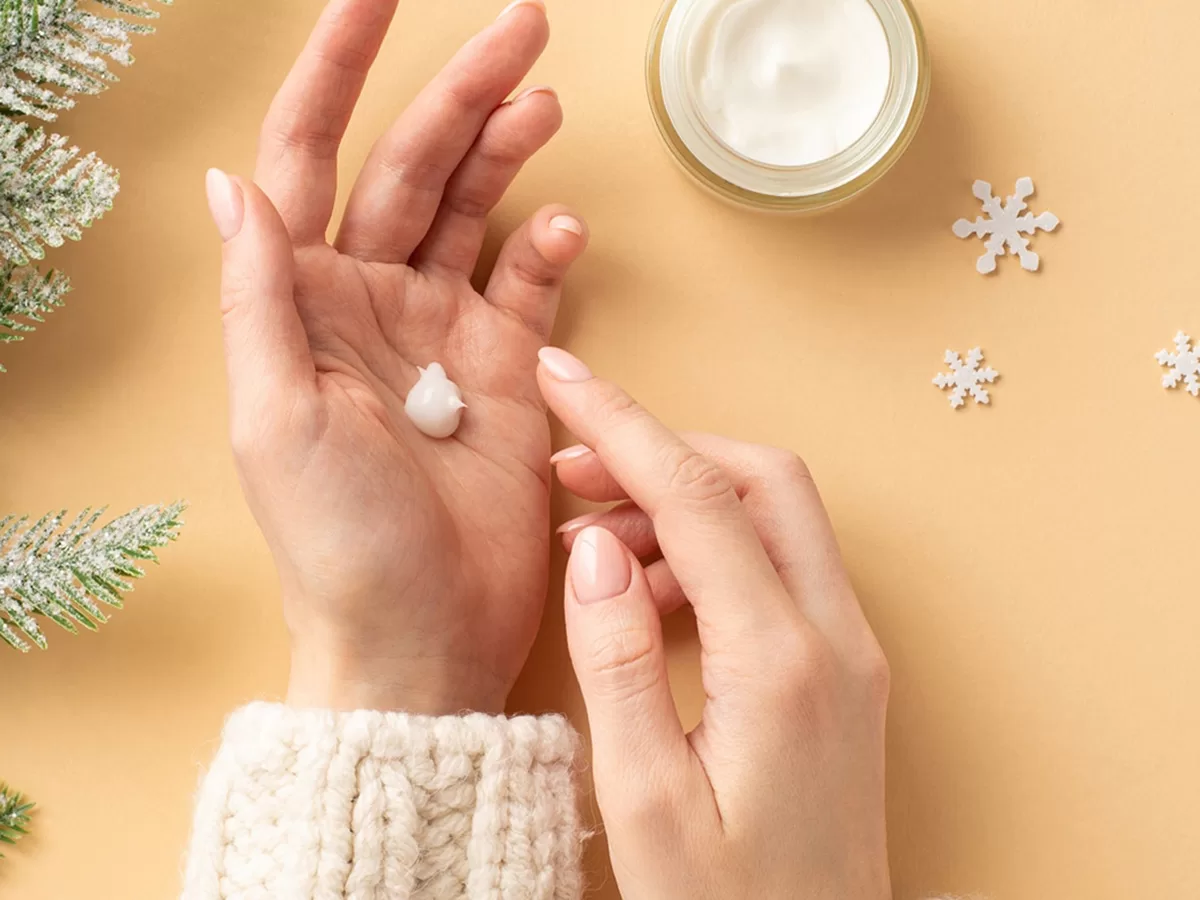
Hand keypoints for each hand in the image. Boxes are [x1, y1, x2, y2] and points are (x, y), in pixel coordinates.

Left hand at [206, 0, 586, 714]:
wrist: (422, 635)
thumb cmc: (338, 544)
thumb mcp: (276, 417)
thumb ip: (262, 297)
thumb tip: (232, 184)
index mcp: (305, 304)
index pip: (311, 157)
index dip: (337, 71)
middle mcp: (373, 306)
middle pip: (413, 167)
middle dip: (460, 93)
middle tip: (522, 27)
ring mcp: (444, 337)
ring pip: (475, 213)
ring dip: (507, 153)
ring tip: (540, 104)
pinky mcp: (508, 375)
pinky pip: (528, 290)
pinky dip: (547, 254)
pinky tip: (560, 229)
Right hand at [537, 347, 892, 898]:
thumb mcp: (645, 800)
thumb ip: (618, 661)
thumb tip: (593, 548)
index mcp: (783, 662)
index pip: (699, 497)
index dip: (622, 425)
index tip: (563, 377)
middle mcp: (835, 640)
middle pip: (761, 479)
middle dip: (663, 450)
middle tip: (572, 471)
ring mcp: (847, 654)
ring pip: (773, 518)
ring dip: (682, 504)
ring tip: (592, 542)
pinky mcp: (838, 673)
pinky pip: (777, 570)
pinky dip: (708, 552)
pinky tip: (645, 592)